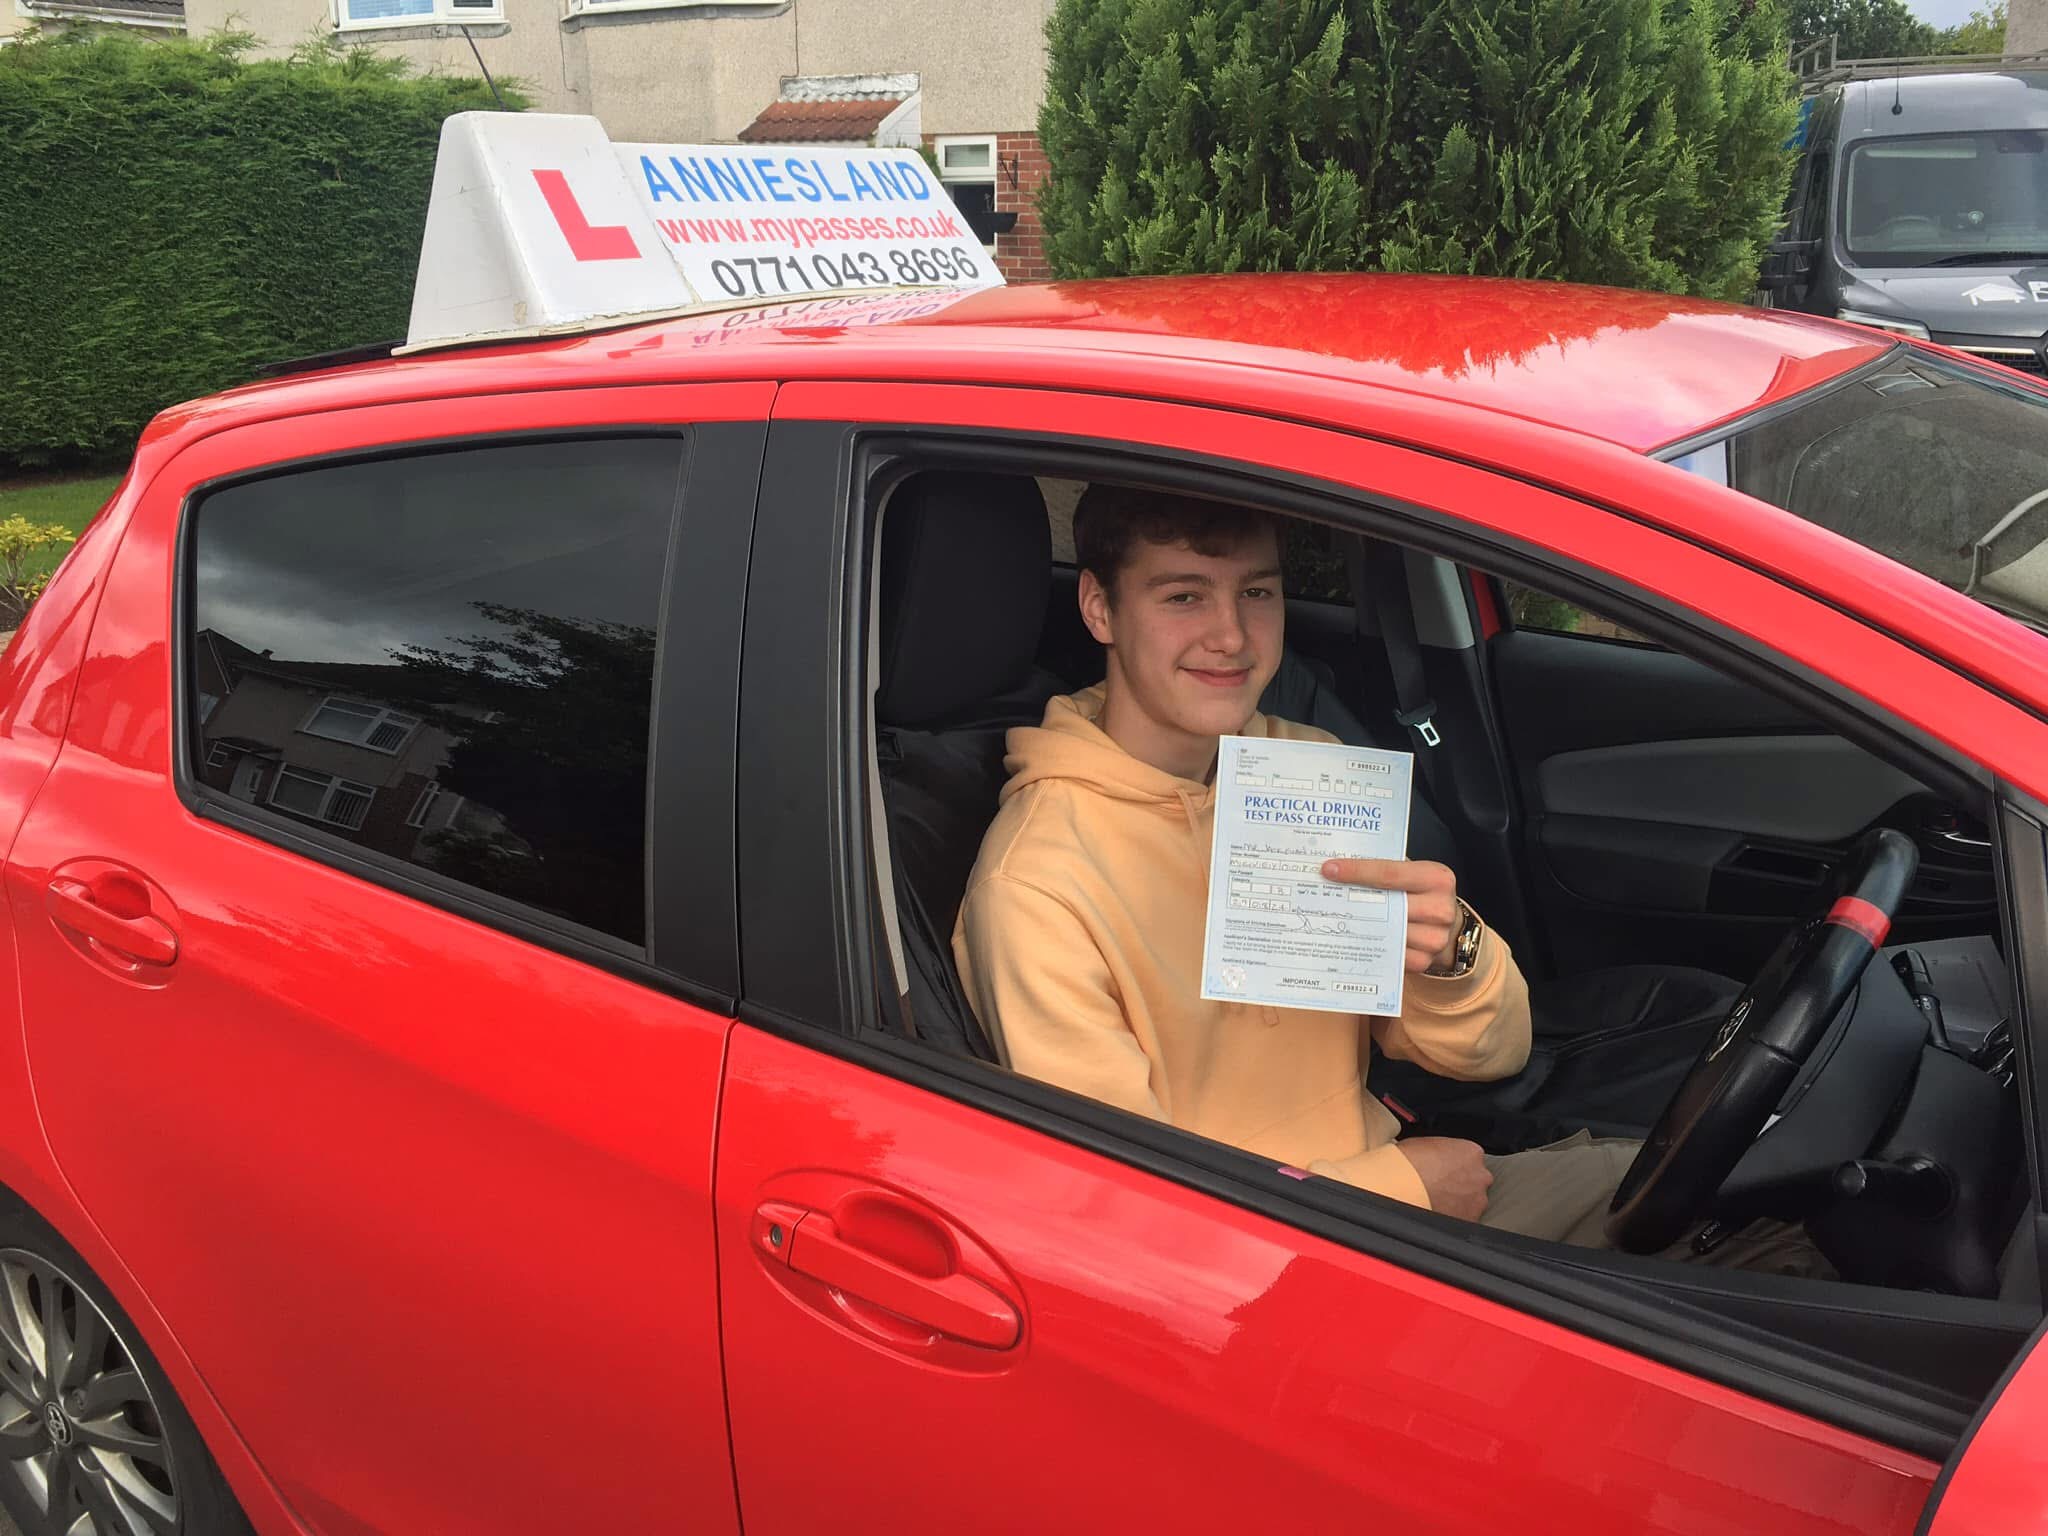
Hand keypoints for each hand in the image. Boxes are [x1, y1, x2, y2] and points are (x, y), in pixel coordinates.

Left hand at [1320, 858, 1462, 972]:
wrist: (1450, 925)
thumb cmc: (1423, 893)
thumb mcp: (1413, 872)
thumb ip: (1386, 868)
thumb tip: (1339, 866)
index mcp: (1436, 878)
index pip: (1389, 873)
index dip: (1356, 871)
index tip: (1329, 869)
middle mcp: (1440, 909)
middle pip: (1386, 905)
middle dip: (1351, 899)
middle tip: (1322, 893)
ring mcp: (1434, 938)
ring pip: (1385, 931)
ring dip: (1355, 925)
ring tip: (1333, 914)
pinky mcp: (1424, 960)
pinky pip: (1388, 954)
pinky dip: (1367, 946)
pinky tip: (1351, 936)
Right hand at [1395, 1136, 1492, 1220]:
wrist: (1402, 1190)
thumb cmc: (1408, 1165)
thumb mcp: (1423, 1143)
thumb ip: (1439, 1150)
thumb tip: (1434, 1155)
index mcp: (1471, 1152)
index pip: (1470, 1156)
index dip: (1454, 1162)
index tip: (1444, 1167)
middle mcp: (1480, 1176)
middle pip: (1474, 1179)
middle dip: (1460, 1182)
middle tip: (1439, 1184)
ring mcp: (1477, 1200)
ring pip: (1472, 1200)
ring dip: (1458, 1199)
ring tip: (1435, 1199)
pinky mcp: (1470, 1220)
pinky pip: (1464, 1217)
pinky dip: (1453, 1215)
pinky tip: (1435, 1209)